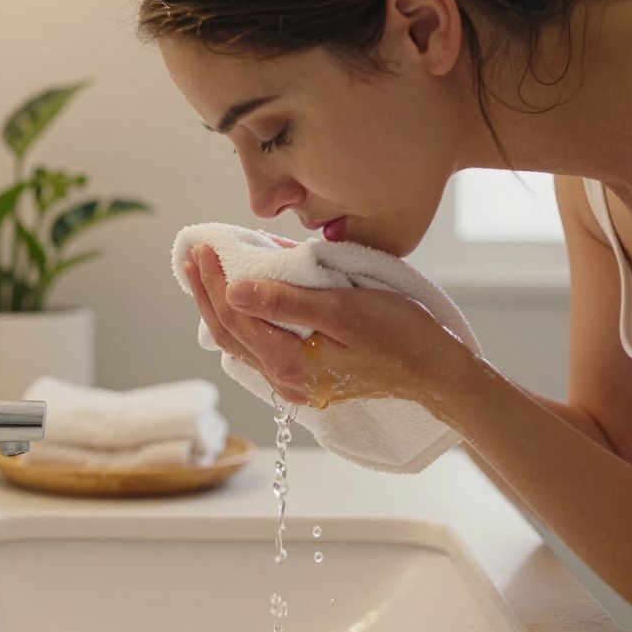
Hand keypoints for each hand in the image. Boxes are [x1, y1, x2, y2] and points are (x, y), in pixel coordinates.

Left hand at [183, 244, 475, 421]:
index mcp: (290, 364)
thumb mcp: (343, 309)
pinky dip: (244, 322)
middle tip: (193, 257)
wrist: (437, 371)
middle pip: (229, 334)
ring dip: (220, 309)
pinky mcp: (308, 376)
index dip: (214, 283)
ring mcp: (296, 381)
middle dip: (207, 295)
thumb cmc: (400, 334)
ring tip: (205, 276)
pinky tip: (241, 300)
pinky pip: (261, 348)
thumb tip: (234, 291)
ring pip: (242, 344)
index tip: (203, 249)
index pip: (235, 318)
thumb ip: (285, 303)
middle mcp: (286, 380)